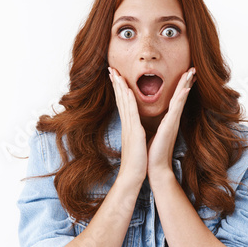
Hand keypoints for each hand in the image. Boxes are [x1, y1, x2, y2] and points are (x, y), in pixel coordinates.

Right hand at [108, 67, 146, 185]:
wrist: (132, 176)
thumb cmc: (136, 162)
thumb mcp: (135, 144)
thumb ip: (134, 135)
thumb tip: (134, 130)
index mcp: (128, 126)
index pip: (122, 104)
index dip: (119, 90)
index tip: (116, 78)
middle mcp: (126, 124)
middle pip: (120, 100)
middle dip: (116, 84)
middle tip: (111, 70)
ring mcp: (129, 127)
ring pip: (124, 103)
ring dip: (120, 87)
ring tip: (116, 73)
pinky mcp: (134, 132)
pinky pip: (131, 113)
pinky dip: (129, 100)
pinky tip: (127, 90)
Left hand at [147, 67, 195, 178]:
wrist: (154, 167)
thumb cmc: (153, 151)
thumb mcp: (154, 133)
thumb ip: (157, 124)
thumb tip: (156, 118)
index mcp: (167, 119)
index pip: (174, 98)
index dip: (180, 85)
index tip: (185, 73)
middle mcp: (172, 119)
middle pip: (180, 96)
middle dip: (186, 81)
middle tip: (193, 68)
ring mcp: (172, 122)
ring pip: (180, 99)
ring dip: (185, 85)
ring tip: (191, 72)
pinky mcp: (169, 127)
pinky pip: (176, 110)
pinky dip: (181, 99)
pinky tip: (185, 90)